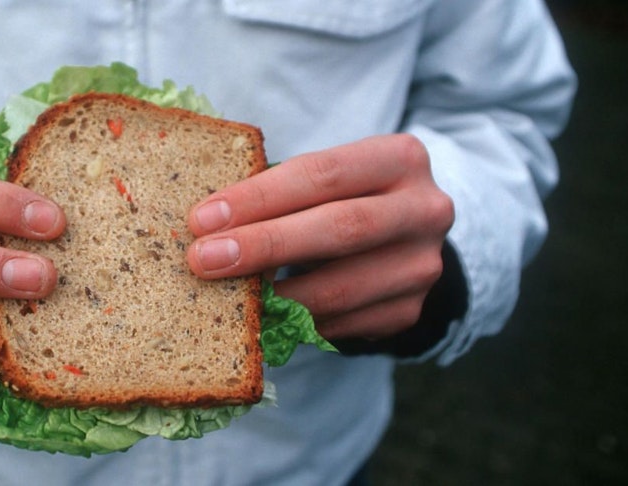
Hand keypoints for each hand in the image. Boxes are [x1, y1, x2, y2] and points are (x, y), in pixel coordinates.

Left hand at [186, 134, 453, 340]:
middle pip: (338, 229)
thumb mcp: (326, 178)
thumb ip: (281, 192)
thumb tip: (207, 226)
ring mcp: (422, 265)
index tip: (203, 218)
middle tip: (204, 260)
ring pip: (340, 288)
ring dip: (274, 296)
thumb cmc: (345, 197)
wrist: (406, 236)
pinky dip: (295, 322)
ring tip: (226, 296)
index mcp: (399, 158)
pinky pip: (341, 324)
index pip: (322, 174)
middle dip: (264, 245)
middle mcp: (423, 210)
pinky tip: (262, 317)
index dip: (259, 197)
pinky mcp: (408, 310)